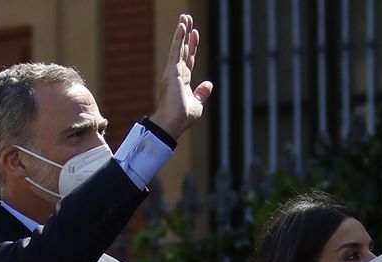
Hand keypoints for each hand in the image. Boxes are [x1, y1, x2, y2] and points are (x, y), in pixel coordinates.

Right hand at [149, 14, 213, 138]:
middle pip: (183, 49)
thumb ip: (202, 93)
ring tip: (184, 17)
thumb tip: (209, 84)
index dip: (192, 46)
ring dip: (181, 31)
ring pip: (178, 46)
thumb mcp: (197, 104)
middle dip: (185, 34)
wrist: (172, 124)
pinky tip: (182, 26)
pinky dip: (178, 37)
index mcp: (183, 81)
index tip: (194, 34)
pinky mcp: (171, 70)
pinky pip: (176, 50)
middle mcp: (177, 74)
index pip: (189, 59)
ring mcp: (173, 71)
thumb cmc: (182, 117)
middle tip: (187, 19)